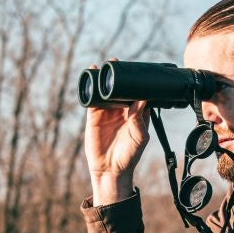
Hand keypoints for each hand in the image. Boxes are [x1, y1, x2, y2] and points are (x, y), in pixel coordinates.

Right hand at [83, 64, 149, 203]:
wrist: (110, 169)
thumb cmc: (129, 156)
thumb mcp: (139, 138)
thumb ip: (139, 120)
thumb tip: (142, 99)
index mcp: (136, 114)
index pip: (137, 93)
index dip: (137, 82)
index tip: (137, 70)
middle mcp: (122, 111)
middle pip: (121, 89)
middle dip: (119, 76)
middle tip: (118, 63)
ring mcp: (108, 113)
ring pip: (106, 92)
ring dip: (104, 79)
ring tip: (104, 66)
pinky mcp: (94, 117)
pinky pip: (93, 100)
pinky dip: (91, 89)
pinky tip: (91, 77)